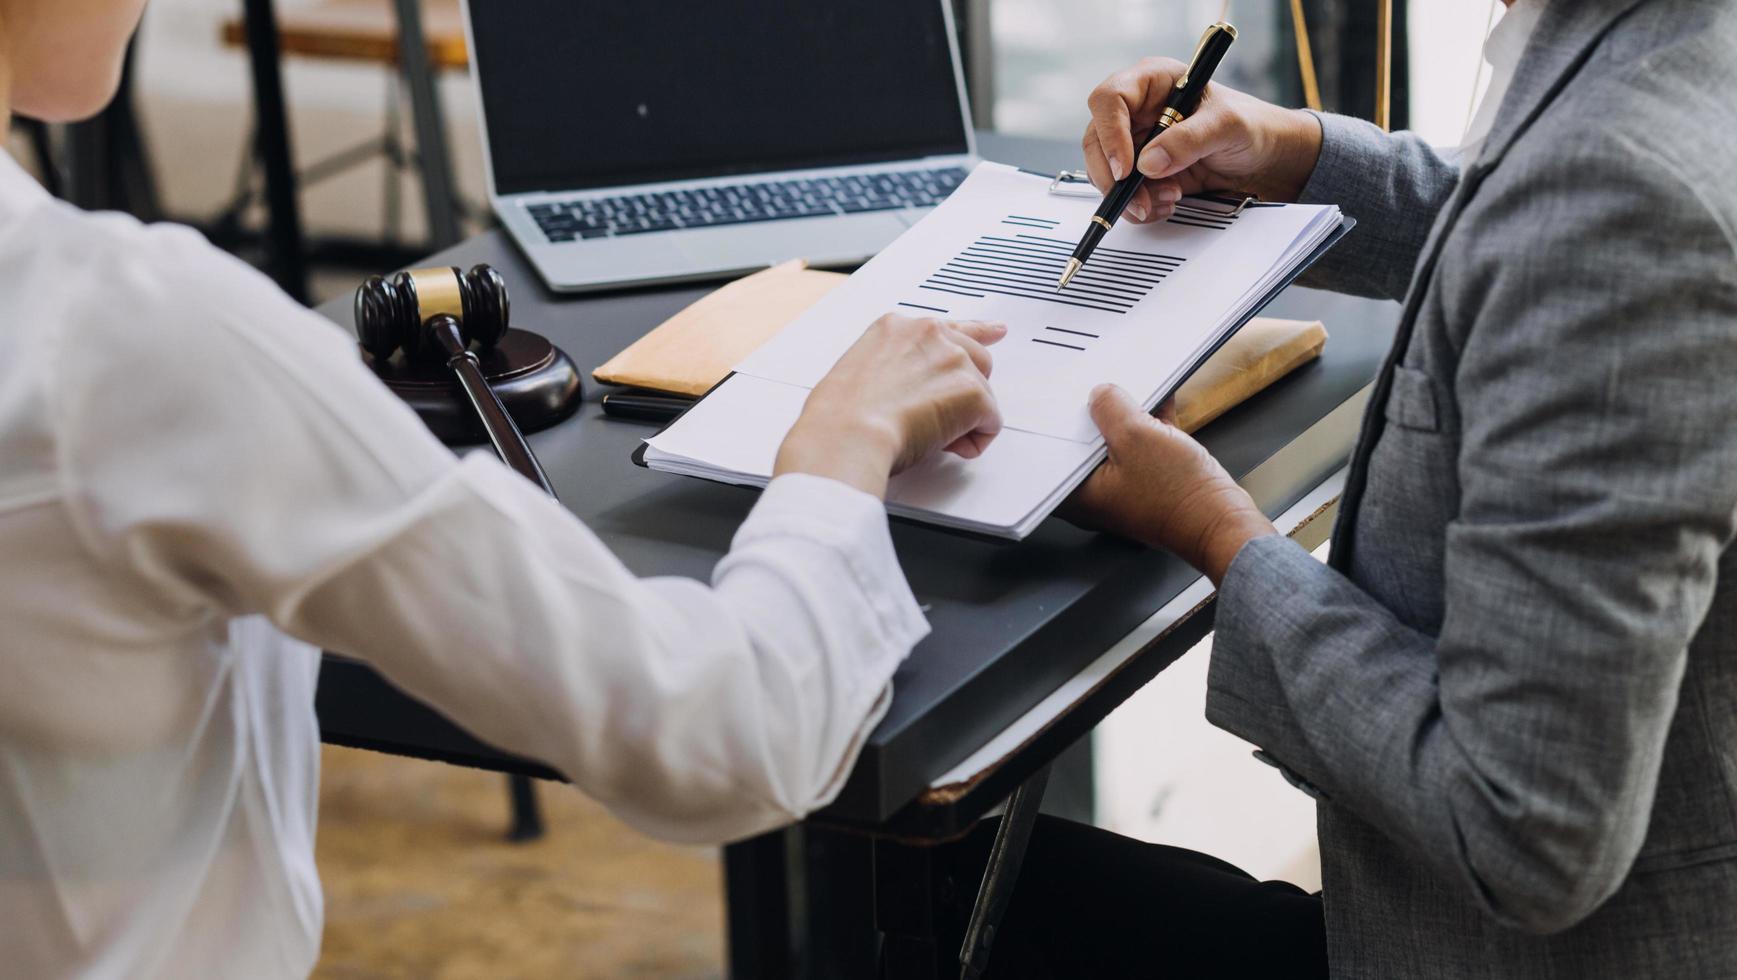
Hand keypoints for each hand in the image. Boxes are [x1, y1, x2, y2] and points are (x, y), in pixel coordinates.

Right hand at [775, 314, 1005, 498]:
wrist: (847, 434)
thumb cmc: (840, 416)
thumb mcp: (860, 370)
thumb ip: (893, 368)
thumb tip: (907, 393)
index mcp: (898, 327)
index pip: (949, 326)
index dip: (978, 333)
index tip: (995, 331)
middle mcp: (930, 334)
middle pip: (976, 359)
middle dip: (965, 390)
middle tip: (938, 419)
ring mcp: (954, 360)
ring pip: (984, 393)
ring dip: (965, 418)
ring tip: (928, 434)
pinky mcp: (971, 391)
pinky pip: (991, 422)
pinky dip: (974, 441)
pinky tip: (945, 446)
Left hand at [1062, 385, 1275, 583]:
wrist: (1221, 520)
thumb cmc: (1177, 496)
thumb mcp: (1136, 435)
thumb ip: (1110, 408)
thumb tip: (1100, 394)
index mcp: (1077, 494)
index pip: (1054, 452)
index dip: (1059, 421)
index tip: (1065, 397)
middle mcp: (1095, 495)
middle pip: (1086, 445)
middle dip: (1097, 414)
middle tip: (1101, 389)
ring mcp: (1123, 490)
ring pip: (1116, 444)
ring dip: (1127, 416)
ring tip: (1135, 390)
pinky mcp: (1149, 484)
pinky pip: (1142, 449)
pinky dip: (1149, 427)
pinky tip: (1160, 403)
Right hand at [1082, 57, 1323, 223]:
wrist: (1264, 158)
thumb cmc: (1251, 125)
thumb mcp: (1227, 125)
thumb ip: (1189, 140)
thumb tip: (1148, 164)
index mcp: (1153, 82)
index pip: (1110, 99)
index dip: (1110, 133)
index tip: (1126, 168)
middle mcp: (1137, 111)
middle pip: (1097, 140)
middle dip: (1113, 177)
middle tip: (1138, 202)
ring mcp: (1137, 143)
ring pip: (1106, 172)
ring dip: (1131, 196)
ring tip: (1169, 200)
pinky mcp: (1143, 172)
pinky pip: (1123, 193)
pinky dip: (1141, 206)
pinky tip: (1168, 203)